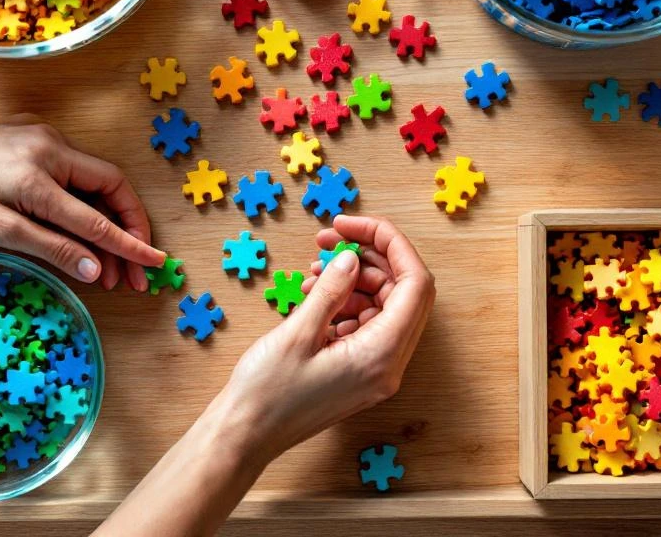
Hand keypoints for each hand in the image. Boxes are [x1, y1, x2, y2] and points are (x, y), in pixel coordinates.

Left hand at [0, 117, 163, 288]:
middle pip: (111, 190)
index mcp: (42, 174)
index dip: (131, 244)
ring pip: (94, 184)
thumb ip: (52, 247)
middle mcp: (53, 150)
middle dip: (128, 231)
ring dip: (107, 221)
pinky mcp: (34, 143)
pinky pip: (74, 176)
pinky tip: (83, 231)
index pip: (99, 217)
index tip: (155, 264)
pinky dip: (86, 204)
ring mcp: (44, 142)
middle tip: (134, 272)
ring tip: (110, 264)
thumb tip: (95, 270)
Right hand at [216, 215, 434, 462]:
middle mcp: (388, 364)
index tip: (352, 225)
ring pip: (385, 304)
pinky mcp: (360, 370)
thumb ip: (331, 291)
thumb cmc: (266, 393)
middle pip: (404, 291)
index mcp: (382, 355)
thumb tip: (352, 257)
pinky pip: (367, 323)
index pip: (415, 284)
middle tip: (330, 238)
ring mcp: (376, 369)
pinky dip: (346, 300)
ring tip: (313, 268)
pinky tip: (313, 291)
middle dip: (371, 256)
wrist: (245, 435)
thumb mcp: (297, 333)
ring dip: (355, 277)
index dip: (391, 243)